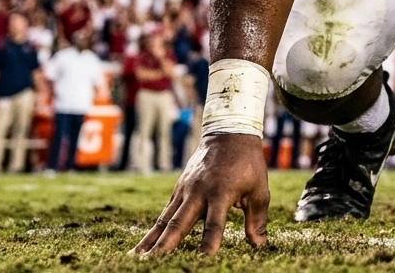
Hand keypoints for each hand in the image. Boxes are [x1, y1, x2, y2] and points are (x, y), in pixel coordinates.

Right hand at [132, 133, 268, 256]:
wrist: (229, 134)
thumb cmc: (247, 163)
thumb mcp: (259, 189)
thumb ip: (256, 219)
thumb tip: (259, 246)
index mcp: (221, 192)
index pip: (215, 223)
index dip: (210, 243)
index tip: (205, 260)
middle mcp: (199, 192)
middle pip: (180, 222)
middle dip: (166, 245)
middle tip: (152, 262)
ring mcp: (186, 190)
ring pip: (165, 219)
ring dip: (150, 240)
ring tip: (136, 259)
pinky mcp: (179, 189)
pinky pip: (165, 213)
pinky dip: (153, 230)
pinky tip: (142, 247)